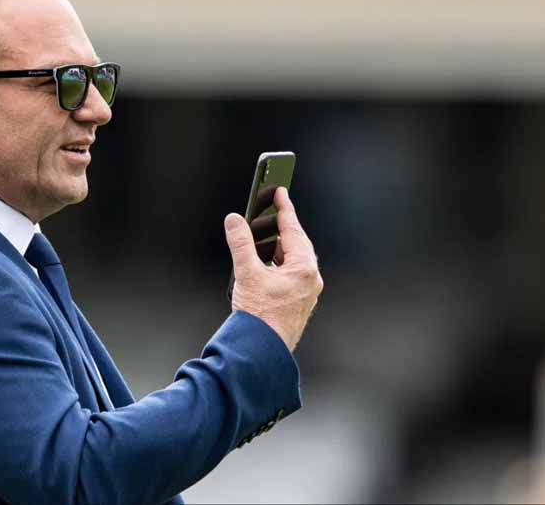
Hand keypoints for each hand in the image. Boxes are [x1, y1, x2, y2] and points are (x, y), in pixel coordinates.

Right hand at [223, 187, 322, 351]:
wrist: (262, 352)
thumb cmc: (260, 318)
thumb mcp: (247, 274)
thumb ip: (241, 244)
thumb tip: (234, 221)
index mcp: (303, 269)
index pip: (293, 230)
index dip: (284, 208)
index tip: (280, 191)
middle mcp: (310, 280)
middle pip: (297, 244)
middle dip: (284, 227)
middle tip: (274, 211)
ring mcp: (306, 293)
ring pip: (295, 260)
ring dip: (280, 247)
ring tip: (266, 237)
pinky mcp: (299, 302)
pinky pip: (292, 274)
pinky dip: (280, 263)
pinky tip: (267, 265)